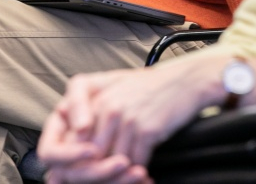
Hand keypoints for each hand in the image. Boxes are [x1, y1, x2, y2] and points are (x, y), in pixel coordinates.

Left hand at [40, 57, 225, 181]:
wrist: (184, 81)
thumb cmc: (148, 89)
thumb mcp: (113, 93)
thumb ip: (89, 116)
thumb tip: (73, 147)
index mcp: (93, 99)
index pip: (70, 141)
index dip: (72, 165)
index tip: (80, 176)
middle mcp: (106, 108)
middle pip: (89, 158)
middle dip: (97, 176)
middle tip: (108, 183)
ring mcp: (125, 119)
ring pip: (112, 164)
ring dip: (120, 177)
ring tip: (130, 180)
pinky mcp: (146, 130)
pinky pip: (136, 163)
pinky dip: (138, 175)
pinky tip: (144, 177)